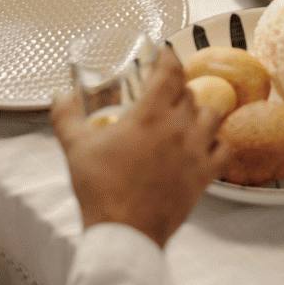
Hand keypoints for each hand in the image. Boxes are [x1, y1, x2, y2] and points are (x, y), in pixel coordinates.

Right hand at [52, 49, 225, 246]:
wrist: (124, 232)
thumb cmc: (100, 188)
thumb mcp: (75, 147)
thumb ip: (66, 116)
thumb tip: (58, 95)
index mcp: (150, 114)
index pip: (169, 72)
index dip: (169, 57)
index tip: (165, 52)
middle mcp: (179, 127)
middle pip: (190, 92)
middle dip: (178, 87)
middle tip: (166, 91)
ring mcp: (196, 150)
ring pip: (212, 115)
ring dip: (200, 110)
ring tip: (186, 115)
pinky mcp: (206, 174)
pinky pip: (224, 148)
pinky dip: (219, 142)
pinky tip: (208, 142)